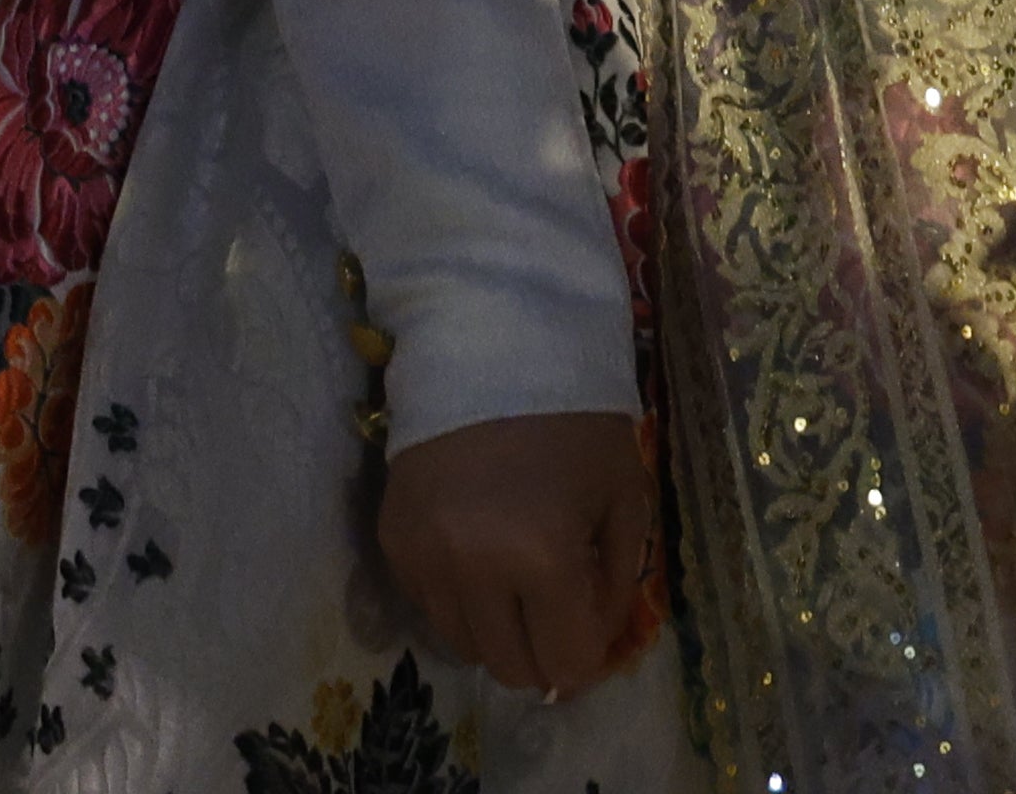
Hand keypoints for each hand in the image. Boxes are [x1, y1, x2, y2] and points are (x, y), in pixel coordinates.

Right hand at [376, 409, 659, 703]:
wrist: (491, 347)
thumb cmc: (574, 420)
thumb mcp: (623, 497)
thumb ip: (615, 587)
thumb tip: (587, 659)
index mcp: (543, 556)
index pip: (565, 663)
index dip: (586, 656)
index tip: (589, 625)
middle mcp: (474, 569)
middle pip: (511, 667)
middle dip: (542, 650)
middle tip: (555, 604)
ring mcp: (424, 557)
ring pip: (465, 646)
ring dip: (497, 628)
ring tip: (514, 572)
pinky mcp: (392, 541)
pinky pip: (429, 607)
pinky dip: (459, 596)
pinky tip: (477, 547)